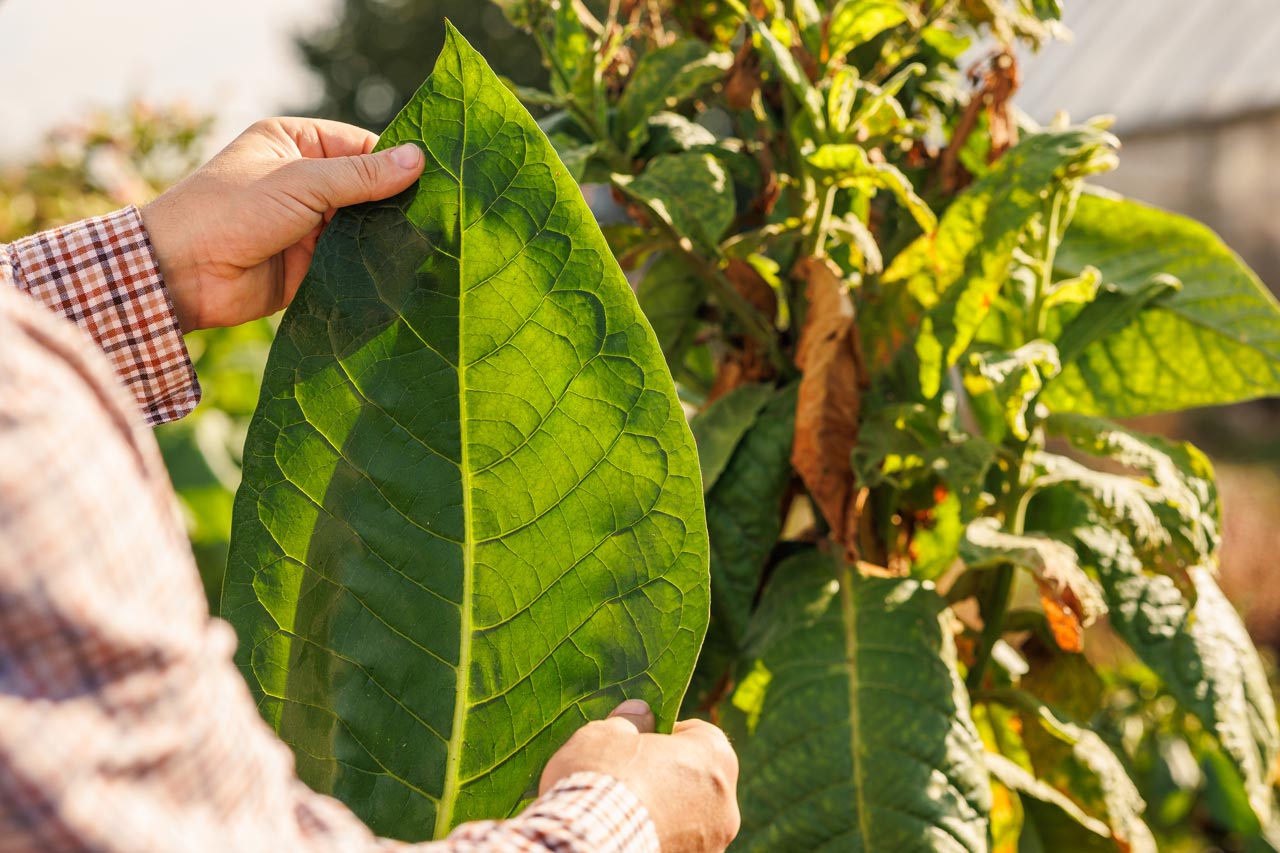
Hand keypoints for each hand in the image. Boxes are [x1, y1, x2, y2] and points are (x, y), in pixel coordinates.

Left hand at [140, 117, 424, 332]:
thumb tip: (419, 158)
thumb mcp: (300, 183)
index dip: (395, 162)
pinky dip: (373, 267)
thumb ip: (360, 176)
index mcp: (295, 144)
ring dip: (386, 238)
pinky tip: (403, 272)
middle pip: (367, 189)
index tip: (435, 180)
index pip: (361, 147)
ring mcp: (309, 225)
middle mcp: (304, 181)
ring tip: (427, 246)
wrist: (182, 274)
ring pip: (363, 228)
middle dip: (396, 204)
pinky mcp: (312, 265)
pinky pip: (352, 263)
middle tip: (440, 217)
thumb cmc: (230, 211)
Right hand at [541, 700, 740, 852]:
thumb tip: (640, 712)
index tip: (641, 742)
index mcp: (715, 756)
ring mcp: (714, 842)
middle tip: (630, 776)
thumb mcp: (607, 734)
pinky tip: (631, 833)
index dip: (668, 735)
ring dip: (667, 810)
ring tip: (626, 810)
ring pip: (691, 816)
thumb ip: (630, 721)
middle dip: (669, 775)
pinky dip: (661, 836)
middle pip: (699, 777)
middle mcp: (726, 802)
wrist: (588, 844)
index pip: (700, 734)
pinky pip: (681, 843)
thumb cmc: (602, 779)